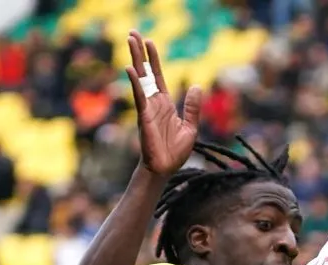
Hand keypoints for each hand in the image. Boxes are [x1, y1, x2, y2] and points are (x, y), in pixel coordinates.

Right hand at [125, 31, 201, 178]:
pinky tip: (130, 69)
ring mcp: (147, 108)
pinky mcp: (144, 117)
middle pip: (145, 71)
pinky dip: (135, 82)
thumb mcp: (190, 127)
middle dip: (139, 52)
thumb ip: (193, 107)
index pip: (158, 75)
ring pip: (140, 78)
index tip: (149, 41)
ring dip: (135, 59)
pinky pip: (139, 96)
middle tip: (132, 32)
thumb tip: (197, 86)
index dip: (153, 58)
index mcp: (165, 103)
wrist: (166, 169)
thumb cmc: (175, 151)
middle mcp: (153, 102)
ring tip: (129, 40)